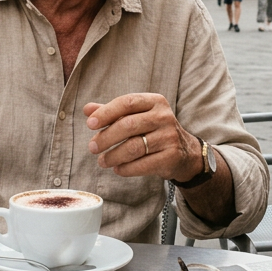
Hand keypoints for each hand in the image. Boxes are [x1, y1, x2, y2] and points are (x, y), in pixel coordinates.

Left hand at [84, 94, 200, 183]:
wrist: (184, 152)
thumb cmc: (152, 130)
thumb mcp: (136, 116)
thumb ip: (113, 112)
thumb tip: (87, 109)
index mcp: (155, 101)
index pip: (127, 102)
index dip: (106, 112)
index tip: (90, 124)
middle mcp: (164, 116)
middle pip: (128, 125)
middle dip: (106, 138)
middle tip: (92, 147)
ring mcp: (169, 137)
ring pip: (134, 147)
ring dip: (113, 156)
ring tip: (102, 161)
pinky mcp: (171, 156)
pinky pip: (143, 164)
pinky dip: (126, 168)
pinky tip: (117, 169)